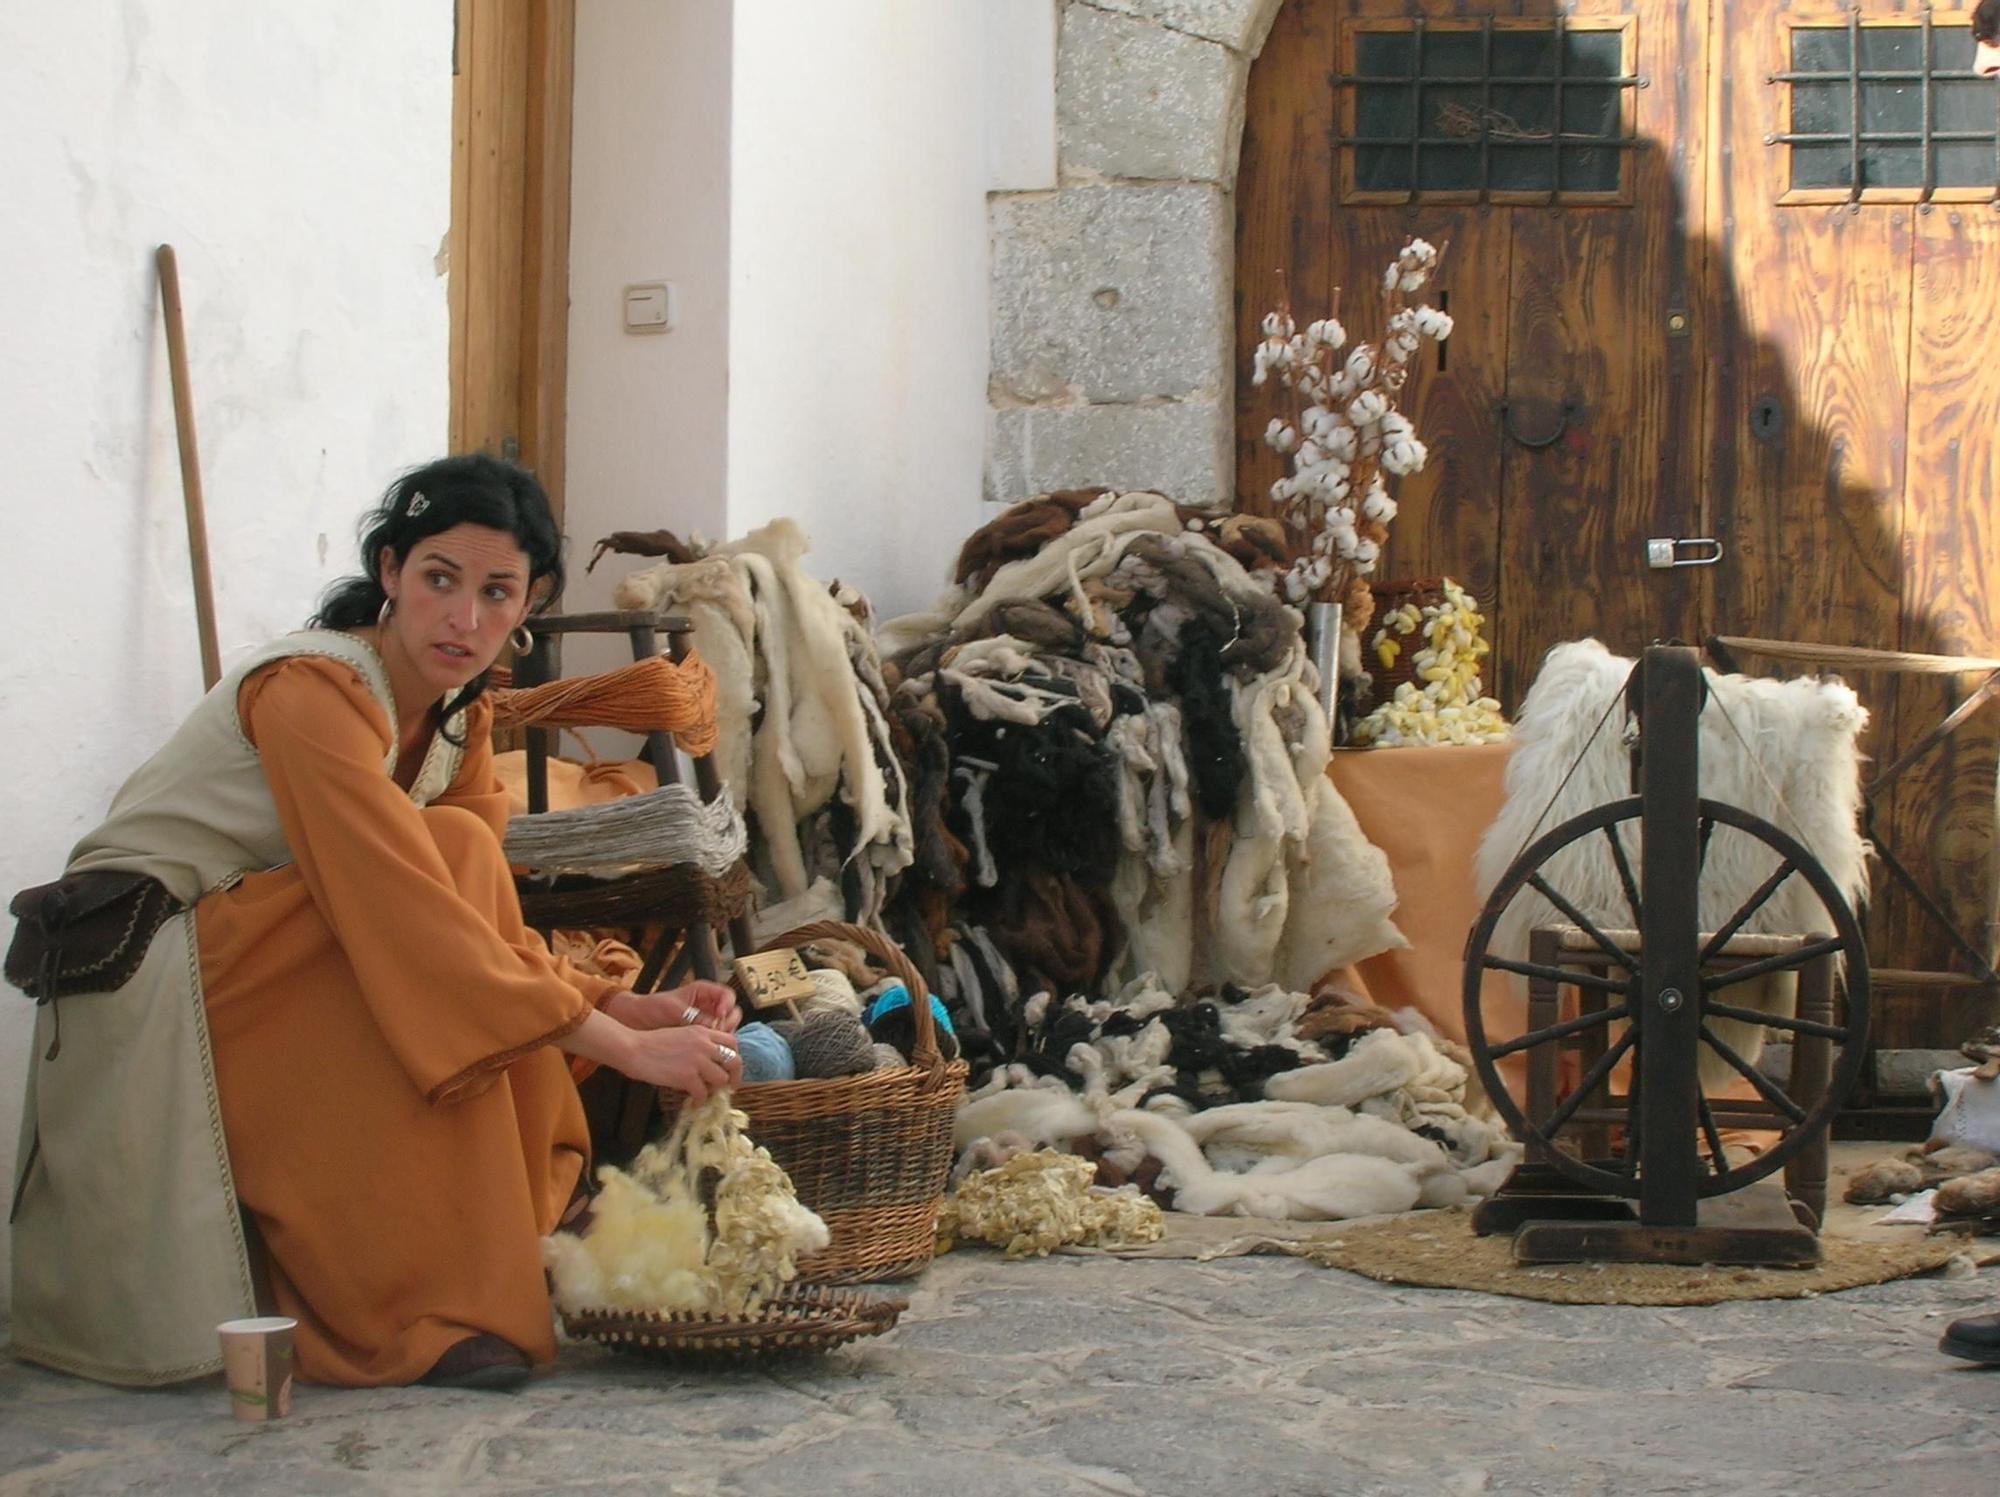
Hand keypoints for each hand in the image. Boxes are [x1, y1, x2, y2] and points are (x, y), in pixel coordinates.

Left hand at [603, 980, 741, 1035]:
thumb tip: (714, 1026)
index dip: (728, 1005)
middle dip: (729, 1024)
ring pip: (725, 1030)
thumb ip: (695, 1016)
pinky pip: (714, 1042)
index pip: (727, 996)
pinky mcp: (699, 1037)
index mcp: (703, 992)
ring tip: (714, 1044)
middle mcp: (707, 1006)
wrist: (634, 1020)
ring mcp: (705, 1022)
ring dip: (724, 1038)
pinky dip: (714, 1047)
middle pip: (731, 1014)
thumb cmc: (651, 1008)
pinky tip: (708, 1052)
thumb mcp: (674, 1009)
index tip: (720, 1014)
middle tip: (720, 1033)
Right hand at [609, 1024, 743, 1101]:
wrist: (634, 1049)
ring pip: (721, 1079)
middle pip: (735, 1061)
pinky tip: (694, 1104)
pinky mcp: (687, 1076)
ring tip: (706, 1094)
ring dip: (715, 1089)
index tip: (729, 1067)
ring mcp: (697, 1060)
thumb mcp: (681, 1035)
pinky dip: (700, 1102)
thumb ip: (698, 1044)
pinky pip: (703, 1093)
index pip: (732, 1042)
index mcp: (703, 1032)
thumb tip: (709, 1063)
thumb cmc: (651, 1043)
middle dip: (735, 1076)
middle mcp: (704, 1044)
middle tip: (730, 1087)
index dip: (734, 1056)